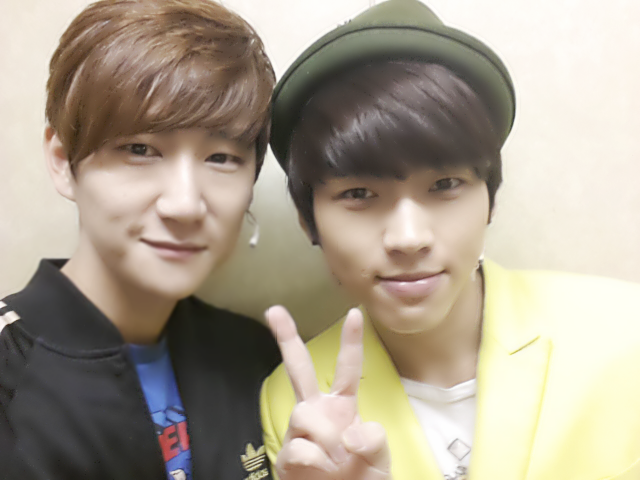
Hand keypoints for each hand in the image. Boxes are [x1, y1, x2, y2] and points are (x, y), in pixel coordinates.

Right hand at [266, 306, 391, 479]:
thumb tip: (349, 433)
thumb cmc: (361, 479)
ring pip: (305, 415)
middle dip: (286, 338)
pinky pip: (299, 448)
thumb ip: (375, 442)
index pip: (347, 370)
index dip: (351, 342)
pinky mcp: (286, 456)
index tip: (354, 312)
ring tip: (337, 463)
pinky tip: (320, 472)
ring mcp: (298, 432)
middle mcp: (316, 413)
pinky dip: (316, 462)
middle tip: (273, 309)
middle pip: (299, 369)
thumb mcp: (380, 461)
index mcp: (342, 407)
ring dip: (327, 440)